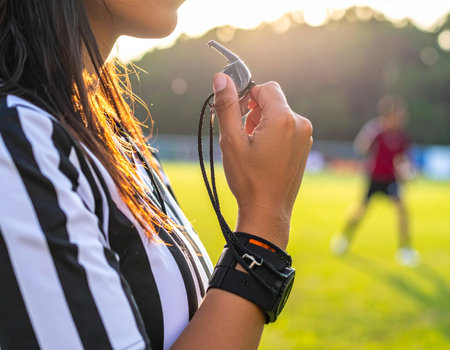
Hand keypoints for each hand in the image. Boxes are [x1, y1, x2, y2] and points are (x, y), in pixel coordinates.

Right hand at [213, 73, 312, 248]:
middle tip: (241, 132)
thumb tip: (221, 77)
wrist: (267, 211)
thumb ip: (227, 106)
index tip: (235, 111)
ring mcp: (305, 137)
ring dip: (263, 122)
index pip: (266, 88)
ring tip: (251, 145)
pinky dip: (273, 133)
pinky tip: (262, 152)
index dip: (247, 95)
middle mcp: (300, 124)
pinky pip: (287, 128)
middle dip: (254, 110)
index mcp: (284, 119)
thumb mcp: (231, 141)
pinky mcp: (304, 147)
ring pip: (280, 114)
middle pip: (273, 100)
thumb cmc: (249, 179)